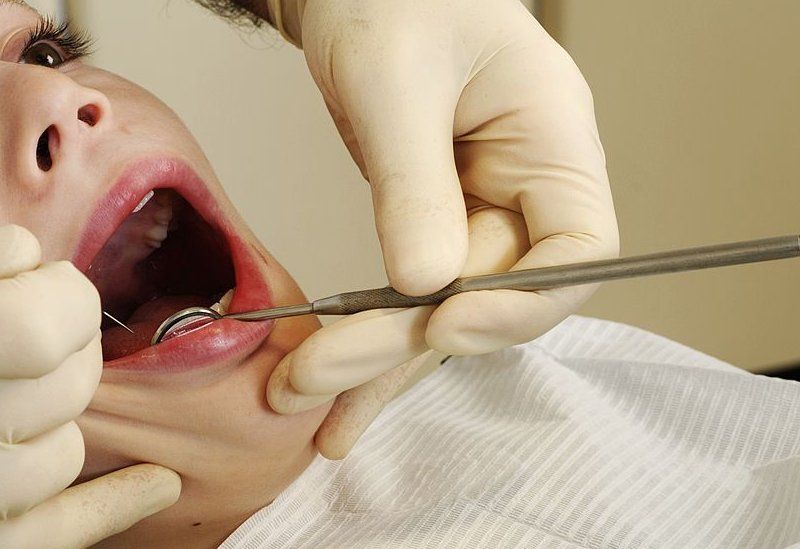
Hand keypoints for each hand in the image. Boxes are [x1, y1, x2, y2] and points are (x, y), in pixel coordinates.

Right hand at [0, 226, 179, 547]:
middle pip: (67, 387)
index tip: (55, 293)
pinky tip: (155, 483)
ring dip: (46, 423)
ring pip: (65, 454)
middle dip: (67, 352)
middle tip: (33, 343)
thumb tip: (36, 260)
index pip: (44, 325)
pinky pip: (62, 534)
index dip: (69, 299)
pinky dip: (116, 505)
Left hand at [266, 0, 618, 457]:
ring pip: (440, 307)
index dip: (521, 304)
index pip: (579, 250)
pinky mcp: (428, 221)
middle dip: (402, 343)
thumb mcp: (396, 80)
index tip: (442, 322)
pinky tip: (328, 376)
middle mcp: (524, 185)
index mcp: (551, 140)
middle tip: (317, 378)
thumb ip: (414, 182)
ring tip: (303, 398)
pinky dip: (366, 333)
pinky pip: (408, 291)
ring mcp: (476, 208)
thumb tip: (424, 285)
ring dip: (374, 359)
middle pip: (487, 295)